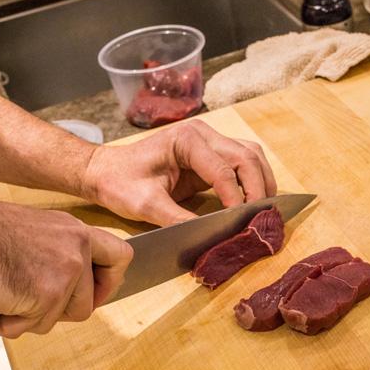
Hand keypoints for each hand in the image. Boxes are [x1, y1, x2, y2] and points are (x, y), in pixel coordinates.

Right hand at [0, 196, 132, 337]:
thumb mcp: (27, 236)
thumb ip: (52, 256)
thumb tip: (61, 292)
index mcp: (71, 229)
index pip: (119, 255)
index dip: (111, 281)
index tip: (95, 294)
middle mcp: (76, 246)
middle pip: (92, 300)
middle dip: (67, 313)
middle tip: (37, 311)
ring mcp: (67, 270)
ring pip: (64, 318)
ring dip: (32, 318)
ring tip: (1, 303)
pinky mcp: (50, 294)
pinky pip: (36, 326)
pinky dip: (9, 325)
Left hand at [82, 120, 277, 225]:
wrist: (106, 172)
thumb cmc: (120, 183)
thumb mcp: (146, 206)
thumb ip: (178, 220)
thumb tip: (209, 236)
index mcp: (186, 140)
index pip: (224, 169)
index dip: (236, 198)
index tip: (239, 223)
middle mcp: (202, 134)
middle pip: (246, 156)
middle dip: (258, 188)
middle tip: (261, 218)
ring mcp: (209, 141)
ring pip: (250, 155)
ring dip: (261, 181)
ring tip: (263, 210)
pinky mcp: (210, 154)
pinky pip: (242, 162)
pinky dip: (253, 180)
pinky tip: (253, 202)